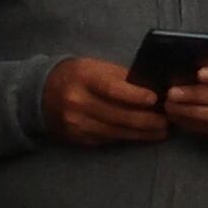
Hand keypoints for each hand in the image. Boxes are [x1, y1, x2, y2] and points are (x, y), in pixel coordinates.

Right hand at [43, 56, 173, 145]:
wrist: (40, 93)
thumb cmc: (76, 76)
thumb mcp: (95, 67)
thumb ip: (121, 78)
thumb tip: (153, 90)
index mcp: (83, 79)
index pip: (113, 89)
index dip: (136, 96)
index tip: (156, 100)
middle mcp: (77, 102)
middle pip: (120, 115)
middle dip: (148, 120)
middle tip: (168, 121)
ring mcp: (76, 123)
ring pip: (117, 132)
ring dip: (143, 133)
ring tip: (161, 131)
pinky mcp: (77, 137)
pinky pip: (108, 139)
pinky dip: (127, 137)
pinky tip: (140, 135)